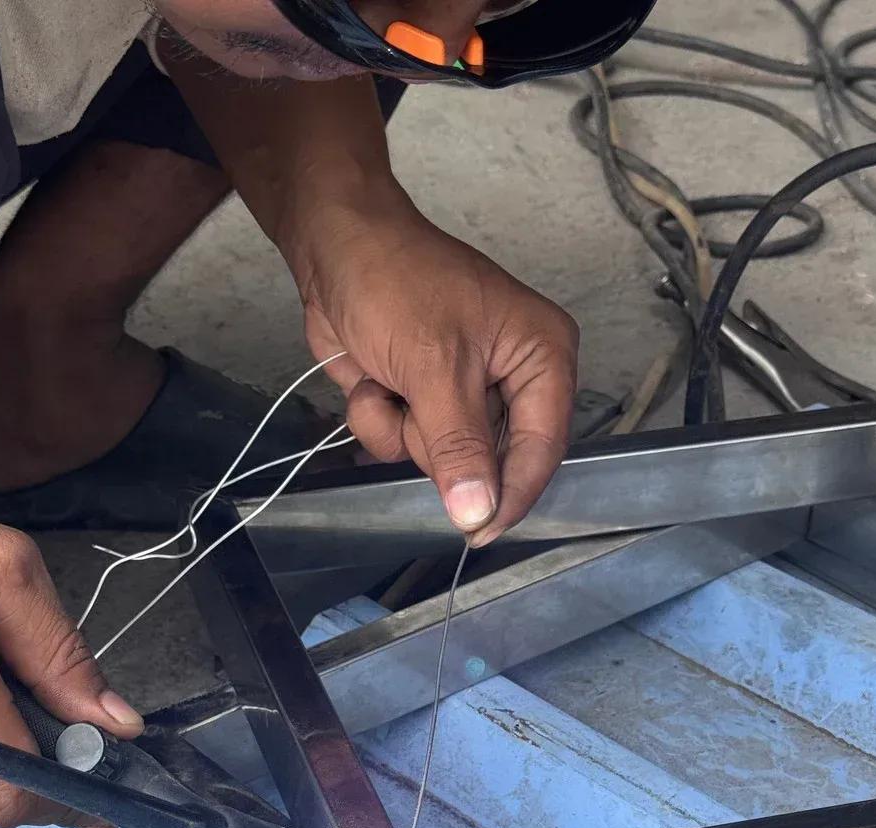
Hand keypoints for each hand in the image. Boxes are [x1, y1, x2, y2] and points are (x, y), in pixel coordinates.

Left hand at [296, 194, 577, 543]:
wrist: (332, 247)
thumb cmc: (395, 278)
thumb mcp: (434, 366)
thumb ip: (459, 446)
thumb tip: (478, 512)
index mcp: (543, 356)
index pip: (542, 447)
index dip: (511, 495)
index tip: (478, 532)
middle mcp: (513, 376)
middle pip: (489, 461)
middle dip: (438, 442)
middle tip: (417, 402)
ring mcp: (465, 390)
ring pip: (439, 459)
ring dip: (400, 429)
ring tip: (391, 380)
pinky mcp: (424, 398)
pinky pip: (405, 444)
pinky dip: (379, 418)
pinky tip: (374, 379)